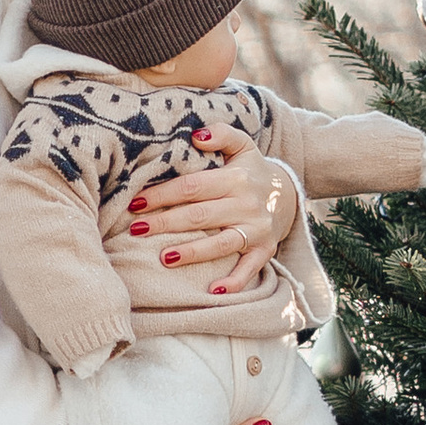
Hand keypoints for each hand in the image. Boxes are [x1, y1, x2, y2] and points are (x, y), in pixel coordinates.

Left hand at [121, 137, 293, 283]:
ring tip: (164, 258)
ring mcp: (256, 230)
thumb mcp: (242, 145)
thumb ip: (221, 134)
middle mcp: (246, 205)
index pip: (192, 187)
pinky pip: (249, 270)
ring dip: (191, 252)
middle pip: (199, 216)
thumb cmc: (251, 171)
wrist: (289, 194)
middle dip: (165, 223)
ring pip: (219, 244)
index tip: (136, 201)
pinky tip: (212, 291)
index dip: (162, 194)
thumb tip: (197, 135)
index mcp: (236, 179)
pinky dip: (234, 282)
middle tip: (136, 230)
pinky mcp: (264, 251)